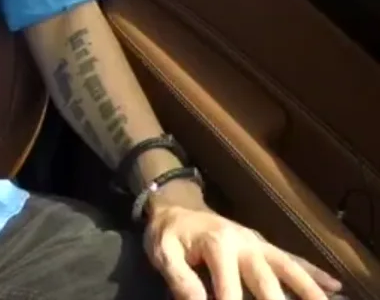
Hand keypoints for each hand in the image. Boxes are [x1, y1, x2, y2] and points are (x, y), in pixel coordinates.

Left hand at [145, 189, 342, 299]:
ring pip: (289, 268)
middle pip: (266, 280)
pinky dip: (313, 272)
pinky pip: (292, 259)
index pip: (228, 287)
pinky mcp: (265, 246)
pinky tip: (334, 284)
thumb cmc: (168, 234)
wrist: (175, 207)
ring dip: (308, 289)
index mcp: (218, 245)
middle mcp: (245, 243)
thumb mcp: (162, 253)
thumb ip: (180, 279)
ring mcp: (259, 244)